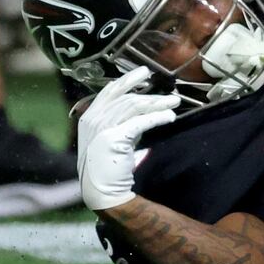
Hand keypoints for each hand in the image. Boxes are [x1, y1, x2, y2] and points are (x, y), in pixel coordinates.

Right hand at [76, 66, 178, 211]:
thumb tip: (143, 109)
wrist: (101, 191)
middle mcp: (93, 120)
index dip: (127, 80)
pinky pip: (140, 122)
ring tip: (175, 103)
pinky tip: (170, 116)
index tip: (144, 72)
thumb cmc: (107, 166)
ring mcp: (101, 128)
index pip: (109, 91)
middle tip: (170, 91)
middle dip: (150, 93)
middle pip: (126, 98)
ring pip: (134, 107)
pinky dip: (157, 117)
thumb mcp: (110, 138)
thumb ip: (121, 122)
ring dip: (158, 104)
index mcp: (88, 118)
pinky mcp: (114, 138)